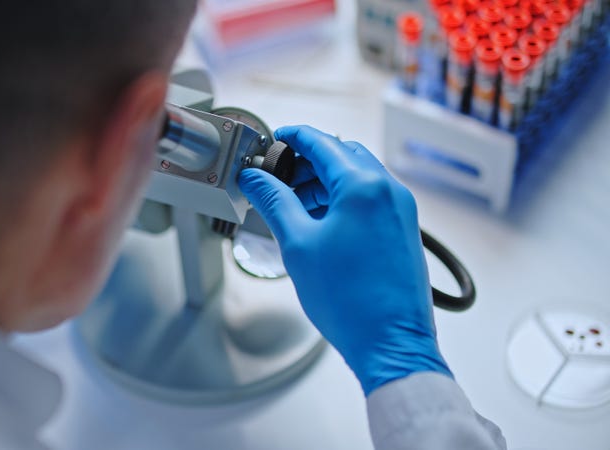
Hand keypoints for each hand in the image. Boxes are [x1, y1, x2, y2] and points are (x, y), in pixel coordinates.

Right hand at [238, 125, 450, 394]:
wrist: (391, 343)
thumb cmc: (348, 299)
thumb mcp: (298, 244)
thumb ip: (274, 202)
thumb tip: (254, 178)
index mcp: (363, 186)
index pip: (322, 142)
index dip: (293, 137)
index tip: (275, 139)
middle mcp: (388, 191)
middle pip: (343, 155)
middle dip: (308, 161)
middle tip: (279, 177)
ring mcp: (401, 210)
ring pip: (358, 177)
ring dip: (326, 182)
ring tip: (296, 205)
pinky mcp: (404, 230)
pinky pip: (371, 199)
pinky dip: (344, 200)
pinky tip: (321, 223)